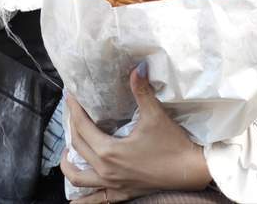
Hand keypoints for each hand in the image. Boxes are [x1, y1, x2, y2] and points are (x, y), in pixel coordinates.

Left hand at [60, 65, 211, 201]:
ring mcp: (113, 185)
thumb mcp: (154, 115)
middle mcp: (106, 170)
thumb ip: (142, 90)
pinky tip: (76, 199)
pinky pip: (96, 200)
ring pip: (78, 179)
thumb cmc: (172, 144)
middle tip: (72, 112)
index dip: (74, 110)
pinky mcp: (122, 194)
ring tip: (67, 152)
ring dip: (68, 165)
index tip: (70, 96)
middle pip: (77, 147)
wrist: (189, 171)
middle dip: (71, 128)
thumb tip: (137, 67)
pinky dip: (83, 199)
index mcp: (109, 151)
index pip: (82, 127)